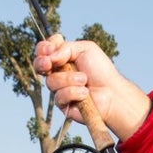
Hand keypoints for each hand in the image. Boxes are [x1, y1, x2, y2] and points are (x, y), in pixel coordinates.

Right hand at [33, 34, 152, 142]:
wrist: (112, 93)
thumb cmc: (101, 70)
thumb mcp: (86, 49)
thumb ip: (66, 48)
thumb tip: (49, 57)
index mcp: (62, 57)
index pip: (44, 50)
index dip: (43, 48)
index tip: (48, 49)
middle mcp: (58, 73)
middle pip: (39, 66)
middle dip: (42, 63)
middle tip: (49, 63)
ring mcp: (59, 89)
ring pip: (51, 81)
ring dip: (69, 79)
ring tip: (85, 80)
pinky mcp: (62, 105)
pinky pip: (59, 96)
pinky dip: (73, 92)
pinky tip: (85, 94)